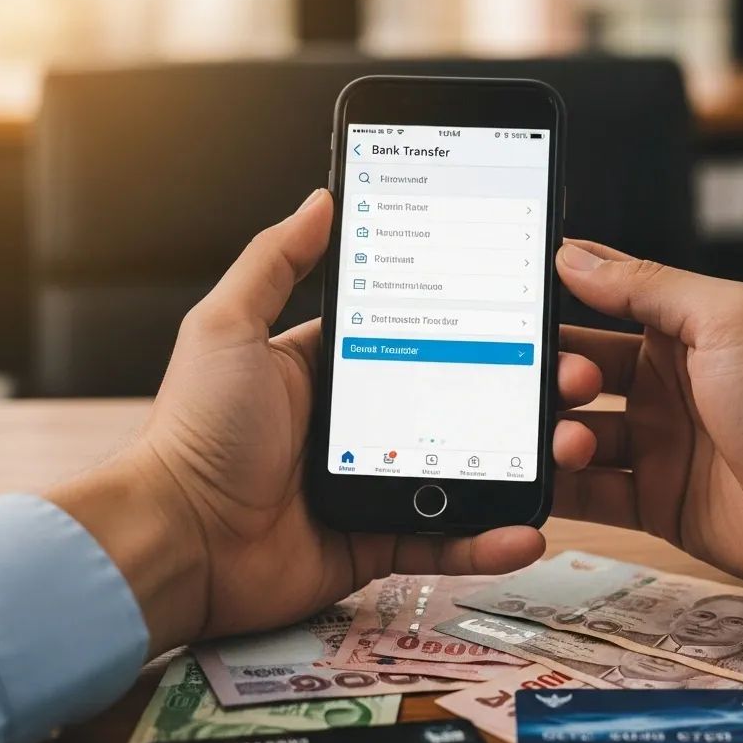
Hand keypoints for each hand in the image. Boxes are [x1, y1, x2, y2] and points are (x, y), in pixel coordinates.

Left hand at [50, 191, 600, 655]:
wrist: (177, 538)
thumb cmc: (195, 431)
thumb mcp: (228, 329)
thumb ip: (274, 263)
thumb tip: (320, 200)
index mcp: (329, 371)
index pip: (416, 336)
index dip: (471, 324)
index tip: (522, 311)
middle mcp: (355, 426)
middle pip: (453, 403)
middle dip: (513, 392)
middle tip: (565, 379)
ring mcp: (370, 485)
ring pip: (461, 472)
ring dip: (515, 464)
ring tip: (564, 447)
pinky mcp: (374, 541)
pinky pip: (440, 542)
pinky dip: (483, 540)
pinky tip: (523, 528)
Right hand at [554, 240, 742, 610]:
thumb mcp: (723, 319)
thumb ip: (645, 286)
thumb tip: (577, 256)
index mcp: (677, 336)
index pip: (600, 312)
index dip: (558, 313)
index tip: (517, 317)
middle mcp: (660, 389)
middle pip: (577, 378)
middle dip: (554, 381)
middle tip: (563, 389)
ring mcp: (653, 447)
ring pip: (575, 437)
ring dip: (557, 437)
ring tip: (570, 442)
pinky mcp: (650, 501)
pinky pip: (588, 494)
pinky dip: (560, 489)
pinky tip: (548, 481)